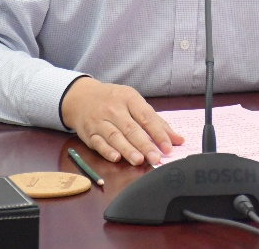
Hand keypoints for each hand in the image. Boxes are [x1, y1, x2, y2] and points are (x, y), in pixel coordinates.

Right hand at [60, 77, 183, 165]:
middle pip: (131, 128)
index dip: (158, 132)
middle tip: (156, 158)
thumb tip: (177, 139)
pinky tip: (116, 158)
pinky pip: (98, 143)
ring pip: (114, 136)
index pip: (146, 116)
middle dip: (144, 144)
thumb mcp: (134, 102)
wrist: (81, 97)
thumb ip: (155, 121)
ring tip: (139, 160)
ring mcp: (99, 121)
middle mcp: (113, 109)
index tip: (168, 146)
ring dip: (127, 149)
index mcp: (129, 98)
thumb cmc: (113, 100)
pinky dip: (107, 151)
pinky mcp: (89, 133)